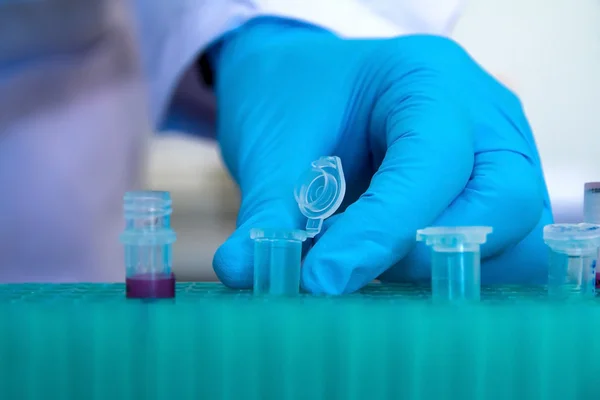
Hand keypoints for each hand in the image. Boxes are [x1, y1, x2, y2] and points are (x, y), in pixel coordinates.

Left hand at [209, 17, 551, 293]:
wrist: (304, 86)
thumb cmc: (295, 100)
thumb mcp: (275, 148)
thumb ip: (269, 216)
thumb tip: (245, 273)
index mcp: (429, 80)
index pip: (431, 165)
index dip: (382, 231)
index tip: (322, 278)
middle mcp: (483, 116)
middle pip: (505, 203)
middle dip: (429, 252)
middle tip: (353, 267)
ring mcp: (499, 155)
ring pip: (516, 237)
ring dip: (442, 269)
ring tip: (367, 264)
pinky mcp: (492, 194)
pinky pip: (503, 250)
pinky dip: (449, 271)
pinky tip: (391, 266)